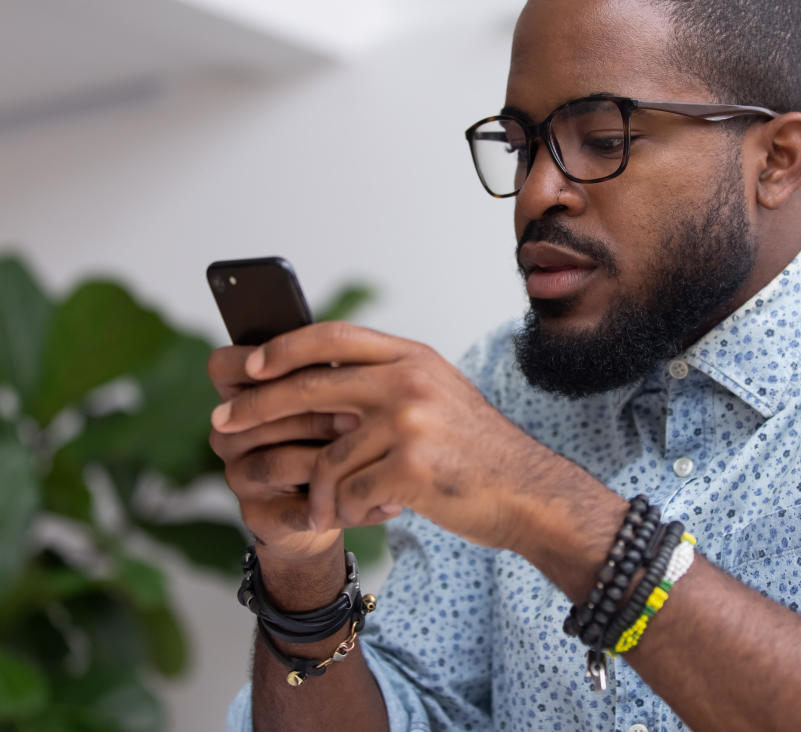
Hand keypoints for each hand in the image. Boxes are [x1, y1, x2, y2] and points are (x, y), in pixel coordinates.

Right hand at [207, 345, 355, 562]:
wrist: (338, 498)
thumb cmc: (336, 433)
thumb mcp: (335, 395)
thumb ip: (330, 374)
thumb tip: (352, 367)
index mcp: (237, 394)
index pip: (224, 366)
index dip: (264, 363)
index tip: (319, 367)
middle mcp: (228, 433)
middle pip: (259, 414)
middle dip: (315, 414)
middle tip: (359, 417)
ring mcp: (237, 476)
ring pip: (277, 461)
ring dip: (326, 459)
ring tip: (369, 454)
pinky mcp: (257, 515)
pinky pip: (298, 508)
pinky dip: (343, 505)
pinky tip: (383, 504)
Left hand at [209, 323, 561, 551]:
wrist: (528, 491)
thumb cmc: (476, 451)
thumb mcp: (437, 396)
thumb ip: (385, 384)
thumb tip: (312, 383)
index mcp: (413, 357)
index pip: (333, 336)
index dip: (283, 348)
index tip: (247, 365)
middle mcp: (410, 381)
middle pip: (310, 388)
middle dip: (256, 408)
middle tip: (221, 424)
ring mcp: (411, 423)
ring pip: (329, 458)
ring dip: (323, 491)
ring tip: (333, 507)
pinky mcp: (412, 467)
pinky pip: (350, 494)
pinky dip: (351, 512)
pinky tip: (369, 515)